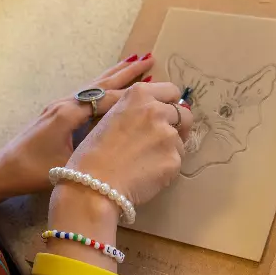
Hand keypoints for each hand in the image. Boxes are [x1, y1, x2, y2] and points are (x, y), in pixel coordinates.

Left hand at [0, 53, 155, 207]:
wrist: (1, 170)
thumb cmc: (32, 171)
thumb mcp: (67, 165)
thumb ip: (94, 151)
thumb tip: (124, 143)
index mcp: (69, 113)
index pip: (108, 99)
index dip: (134, 95)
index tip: (157, 88)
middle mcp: (65, 104)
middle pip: (102, 83)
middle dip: (127, 72)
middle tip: (150, 58)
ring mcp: (60, 106)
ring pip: (94, 86)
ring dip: (115, 75)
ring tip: (136, 63)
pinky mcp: (57, 112)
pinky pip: (87, 94)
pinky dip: (104, 86)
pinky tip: (110, 86)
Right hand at [45, 81, 193, 260]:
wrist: (92, 184)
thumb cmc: (91, 152)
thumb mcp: (110, 117)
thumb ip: (134, 111)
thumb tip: (156, 113)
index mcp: (138, 95)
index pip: (171, 90)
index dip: (169, 103)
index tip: (165, 114)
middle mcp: (157, 110)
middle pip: (184, 114)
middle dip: (178, 125)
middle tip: (162, 140)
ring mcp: (168, 135)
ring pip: (180, 141)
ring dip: (169, 149)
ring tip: (145, 162)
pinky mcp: (174, 160)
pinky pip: (176, 162)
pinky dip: (165, 168)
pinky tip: (146, 175)